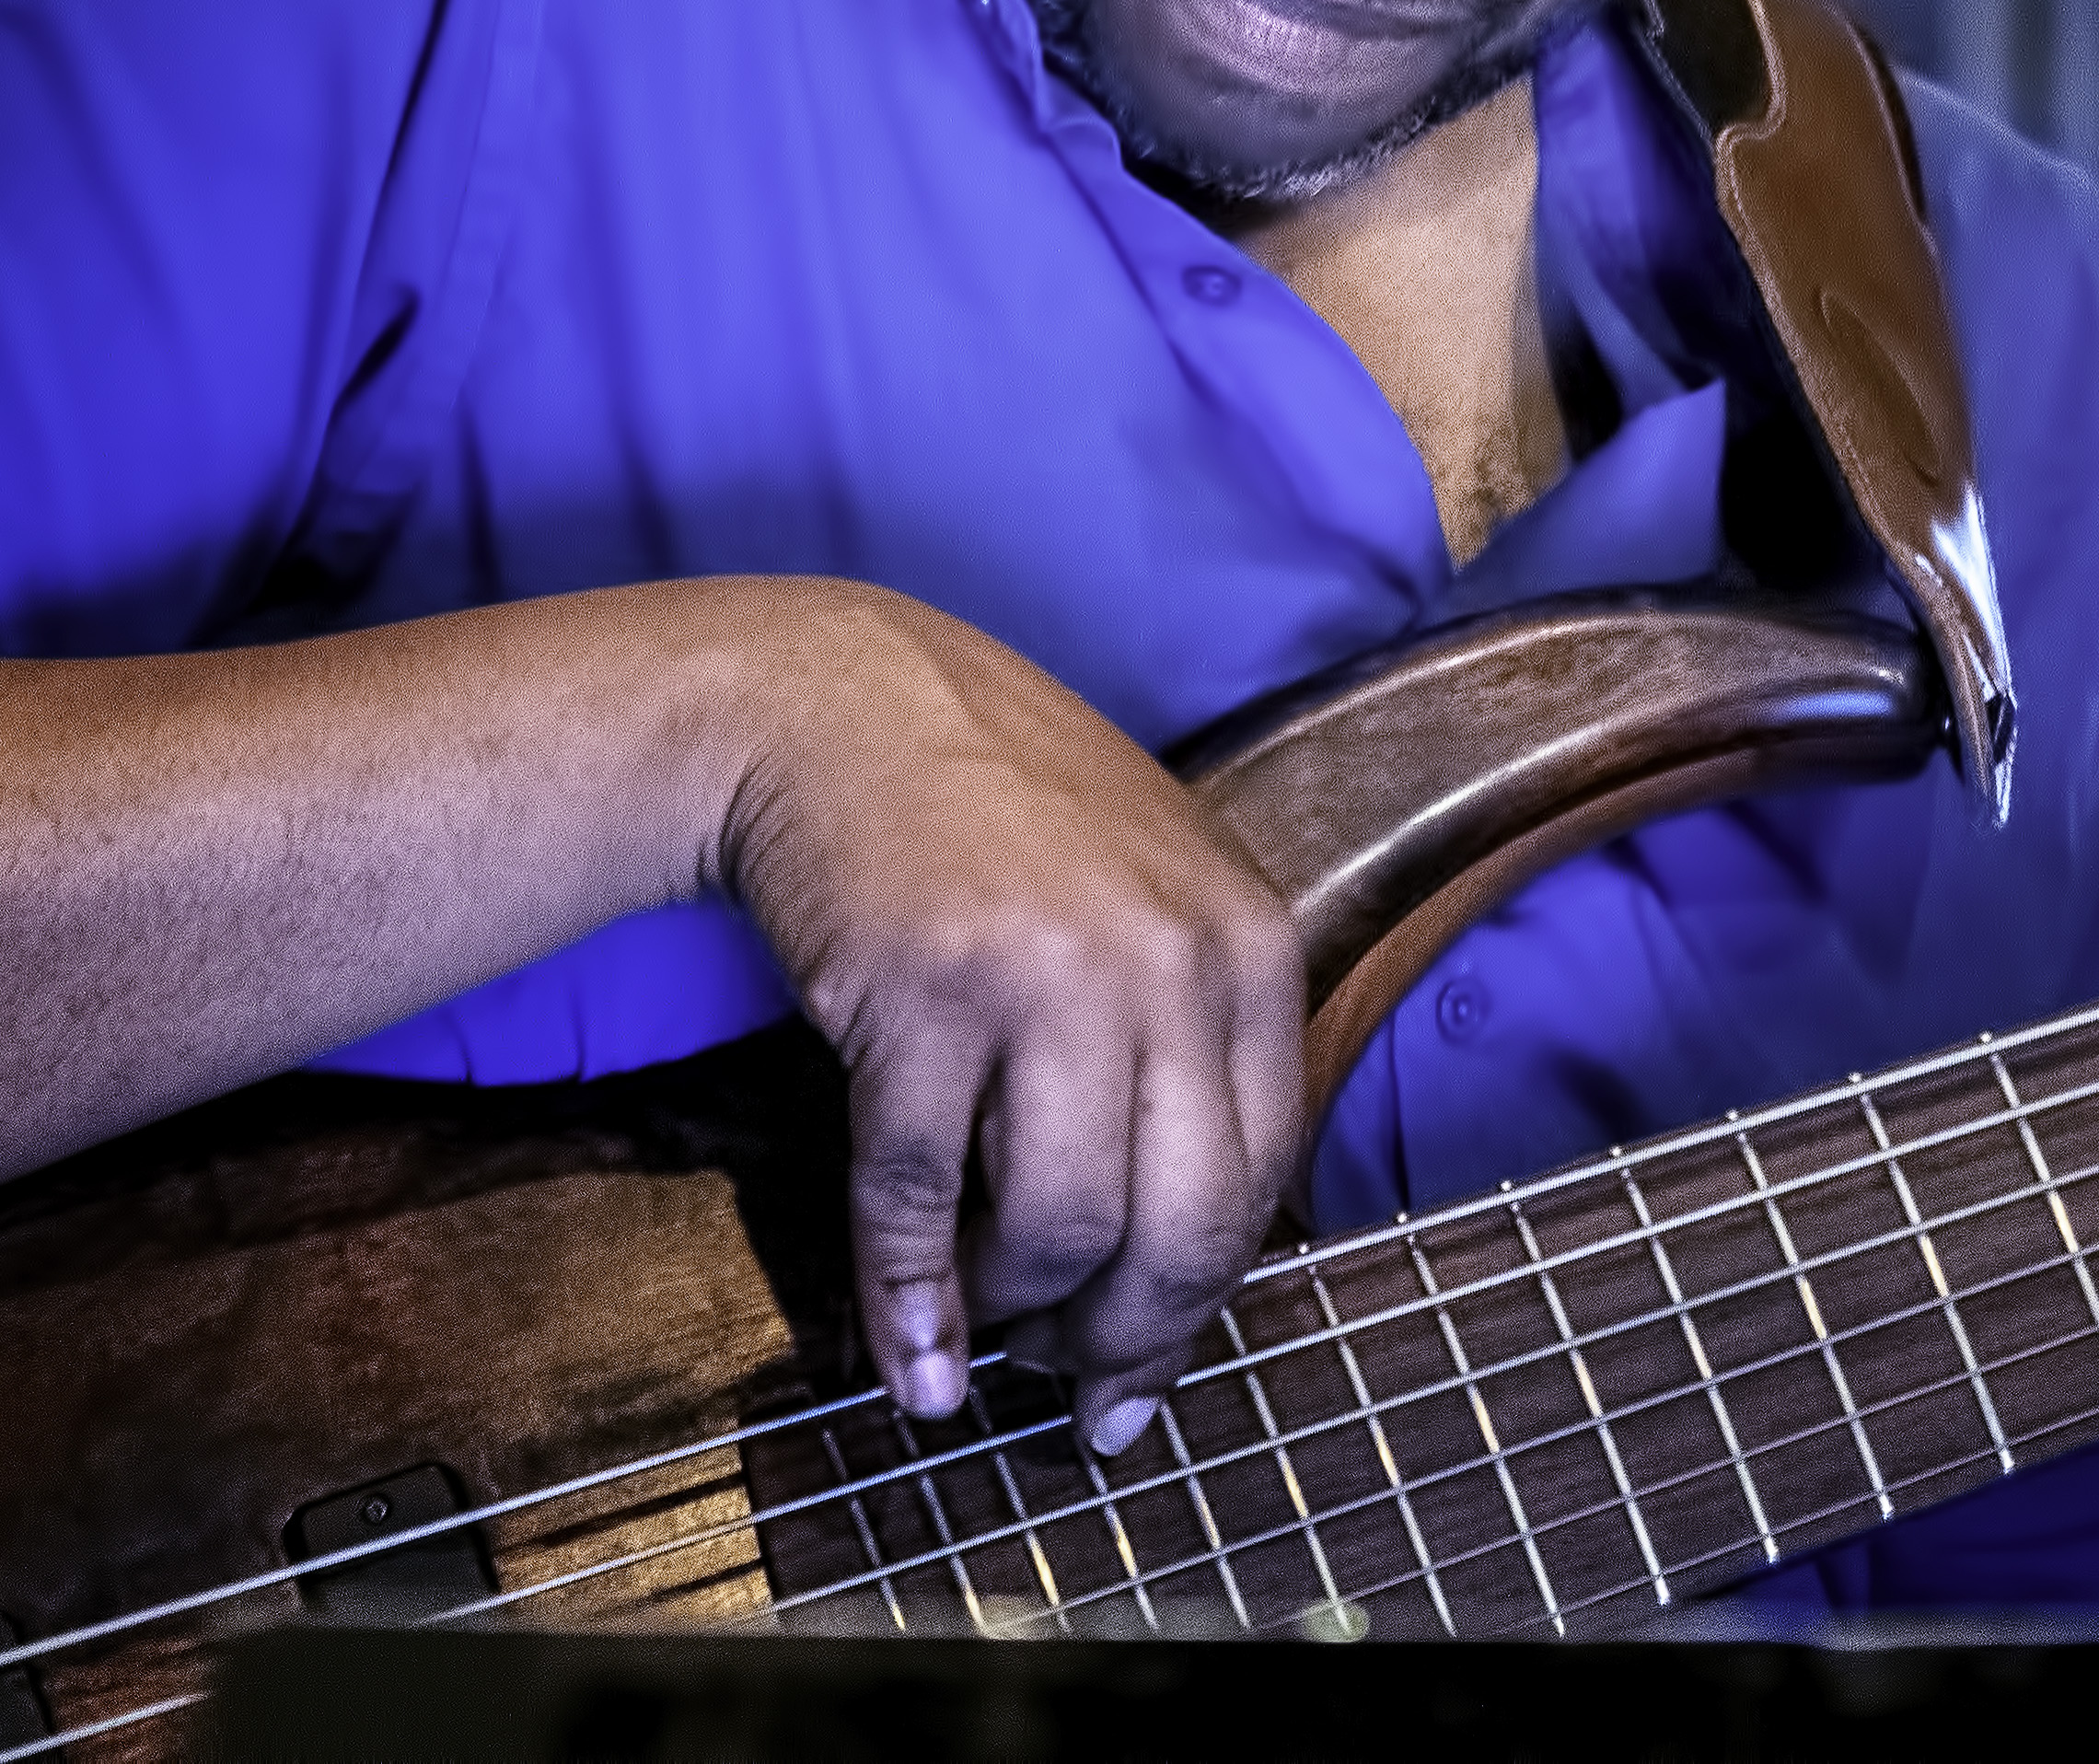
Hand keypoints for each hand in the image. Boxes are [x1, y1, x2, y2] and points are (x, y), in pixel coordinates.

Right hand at [707, 589, 1307, 1453]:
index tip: (1148, 1372)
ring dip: (1013, 1314)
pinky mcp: (923, 991)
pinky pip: (915, 1192)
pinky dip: (907, 1296)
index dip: (1199, 1299)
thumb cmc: (993, 816)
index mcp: (1247, 941)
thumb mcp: (1144, 898)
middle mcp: (1169, 958)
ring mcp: (1048, 971)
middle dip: (1126, 1340)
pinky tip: (902, 1352)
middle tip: (1075, 1393)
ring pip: (1061, 1226)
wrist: (837, 705)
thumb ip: (1187, 1045)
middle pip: (1182, 1225)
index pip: (1261, 1176)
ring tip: (980, 1332)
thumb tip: (1172, 1269)